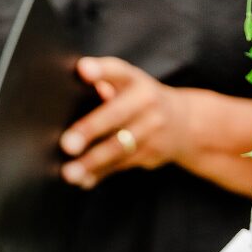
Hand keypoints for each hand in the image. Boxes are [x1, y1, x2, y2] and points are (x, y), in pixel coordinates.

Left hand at [61, 57, 186, 188]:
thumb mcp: (128, 83)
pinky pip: (120, 165)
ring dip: (92, 162)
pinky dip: (99, 174)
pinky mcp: (150, 154)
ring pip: (117, 148)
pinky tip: (83, 180)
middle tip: (67, 144)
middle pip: (115, 116)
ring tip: (70, 173)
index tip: (83, 70)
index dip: (100, 70)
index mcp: (135, 80)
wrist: (185, 123)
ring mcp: (151, 130)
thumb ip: (104, 82)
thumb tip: (79, 79)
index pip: (117, 71)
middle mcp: (146, 102)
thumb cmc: (140, 100)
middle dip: (90, 130)